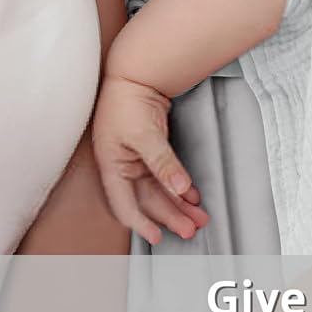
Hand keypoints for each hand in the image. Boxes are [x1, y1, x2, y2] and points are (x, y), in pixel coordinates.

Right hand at [91, 74, 208, 244]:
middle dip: (171, 216)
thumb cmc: (125, 102)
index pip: (126, 206)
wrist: (134, 73)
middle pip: (148, 201)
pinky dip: (180, 185)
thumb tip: (179, 187)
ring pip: (159, 189)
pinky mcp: (150, 149)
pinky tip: (192, 194)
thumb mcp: (143, 135)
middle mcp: (123, 168)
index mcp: (113, 168)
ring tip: (198, 216)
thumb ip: (162, 163)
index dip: (142, 224)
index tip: (159, 237)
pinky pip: (165, 175)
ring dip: (179, 203)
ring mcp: (136, 159)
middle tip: (192, 229)